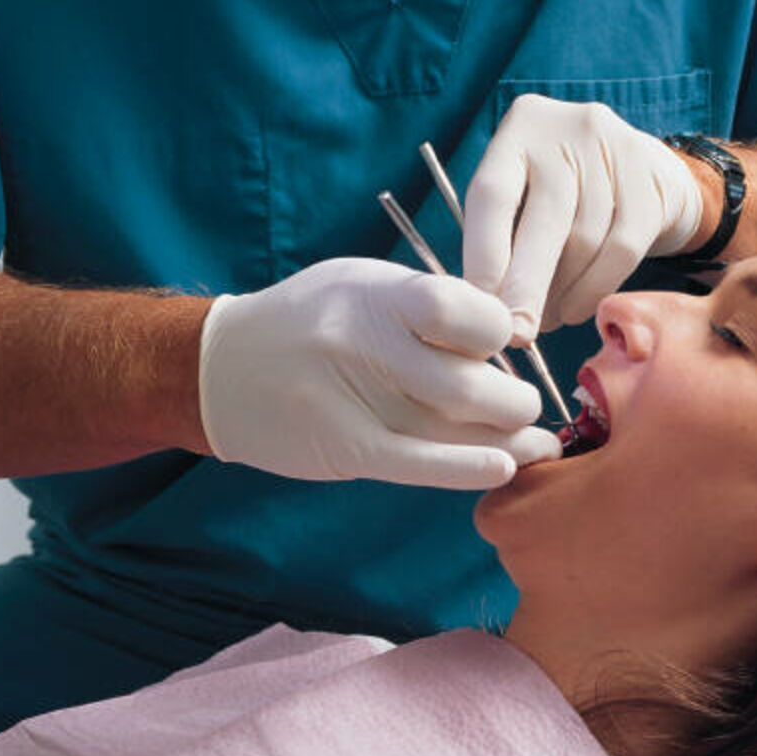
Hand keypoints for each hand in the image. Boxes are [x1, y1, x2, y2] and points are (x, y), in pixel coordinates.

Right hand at [198, 259, 560, 488]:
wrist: (219, 368)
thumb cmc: (312, 322)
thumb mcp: (364, 285)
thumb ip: (430, 305)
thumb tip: (510, 337)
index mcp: (376, 292)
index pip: (464, 311)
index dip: (498, 332)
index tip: (506, 347)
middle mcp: (363, 342)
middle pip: (467, 382)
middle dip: (514, 400)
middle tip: (527, 406)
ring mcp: (351, 399)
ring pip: (452, 429)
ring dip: (509, 441)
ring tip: (537, 443)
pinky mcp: (343, 448)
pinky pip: (418, 464)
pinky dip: (468, 468)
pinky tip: (505, 468)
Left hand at [463, 94, 701, 341]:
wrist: (646, 171)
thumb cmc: (565, 195)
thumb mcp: (526, 196)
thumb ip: (503, 237)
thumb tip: (487, 308)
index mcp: (519, 130)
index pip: (493, 195)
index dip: (484, 256)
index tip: (481, 310)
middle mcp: (565, 132)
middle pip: (543, 220)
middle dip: (526, 288)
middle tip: (516, 334)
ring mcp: (613, 152)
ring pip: (582, 242)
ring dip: (560, 295)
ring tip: (545, 319)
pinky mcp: (649, 182)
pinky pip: (619, 251)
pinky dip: (594, 289)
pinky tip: (576, 309)